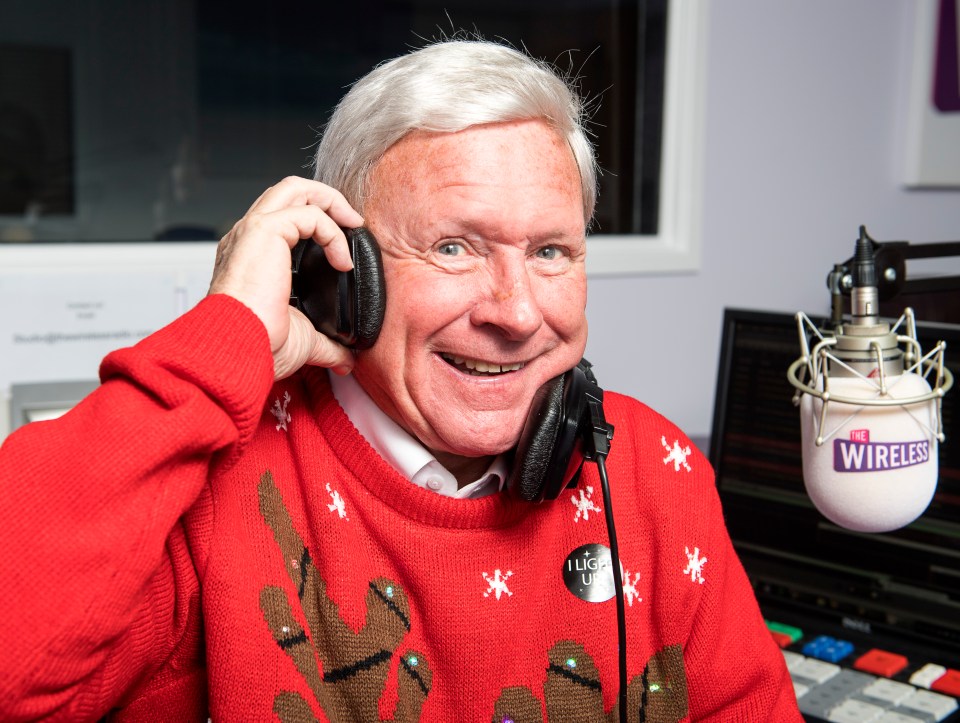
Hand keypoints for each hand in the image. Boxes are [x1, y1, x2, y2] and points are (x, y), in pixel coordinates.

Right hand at [209, 176, 364, 378]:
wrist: (238, 349)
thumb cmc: (257, 345)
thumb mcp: (301, 340)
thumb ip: (325, 343)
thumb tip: (346, 360)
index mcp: (252, 256)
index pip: (283, 218)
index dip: (316, 220)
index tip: (342, 246)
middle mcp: (247, 237)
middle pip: (288, 190)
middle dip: (326, 198)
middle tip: (353, 223)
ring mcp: (253, 230)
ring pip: (296, 188)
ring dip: (331, 202)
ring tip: (353, 226)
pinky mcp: (264, 231)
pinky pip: (310, 215)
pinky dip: (334, 234)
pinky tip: (343, 262)